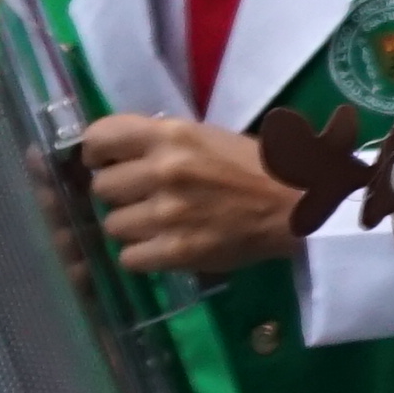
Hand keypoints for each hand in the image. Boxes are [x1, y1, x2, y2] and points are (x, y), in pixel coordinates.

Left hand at [81, 114, 307, 275]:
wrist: (297, 205)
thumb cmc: (255, 166)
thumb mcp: (207, 136)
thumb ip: (162, 142)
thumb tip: (117, 156)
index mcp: (172, 135)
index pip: (99, 138)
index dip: (96, 153)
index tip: (106, 163)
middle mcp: (164, 170)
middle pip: (102, 187)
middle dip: (119, 194)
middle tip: (142, 197)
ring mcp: (168, 213)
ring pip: (113, 225)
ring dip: (131, 226)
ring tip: (157, 224)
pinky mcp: (177, 250)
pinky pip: (129, 258)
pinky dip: (142, 255)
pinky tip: (163, 246)